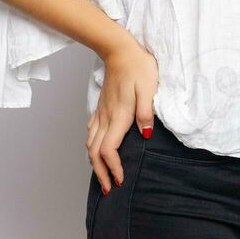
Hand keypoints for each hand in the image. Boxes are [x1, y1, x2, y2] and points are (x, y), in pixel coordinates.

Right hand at [85, 40, 157, 193]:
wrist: (119, 49)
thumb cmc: (138, 67)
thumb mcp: (149, 88)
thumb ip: (146, 112)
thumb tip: (146, 135)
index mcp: (119, 115)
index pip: (108, 150)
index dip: (112, 168)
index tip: (120, 180)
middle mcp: (106, 117)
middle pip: (95, 152)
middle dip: (101, 173)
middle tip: (109, 189)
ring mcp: (101, 112)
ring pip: (90, 143)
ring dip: (94, 162)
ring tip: (103, 176)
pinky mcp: (101, 107)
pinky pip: (91, 132)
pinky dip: (92, 147)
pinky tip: (96, 151)